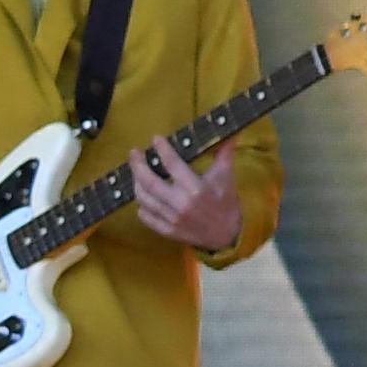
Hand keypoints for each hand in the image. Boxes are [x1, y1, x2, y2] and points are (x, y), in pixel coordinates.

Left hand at [128, 138, 243, 251]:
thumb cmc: (225, 202)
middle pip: (149, 181)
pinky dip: (141, 204)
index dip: (162, 149)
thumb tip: (232, 131)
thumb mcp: (226, 176)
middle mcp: (180, 203)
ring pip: (144, 198)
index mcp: (196, 188)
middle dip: (138, 165)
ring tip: (136, 172)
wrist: (226, 234)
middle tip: (134, 153)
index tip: (155, 139)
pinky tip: (143, 195)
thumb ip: (225, 153)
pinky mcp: (166, 230)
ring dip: (136, 182)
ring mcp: (171, 218)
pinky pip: (145, 216)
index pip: (172, 164)